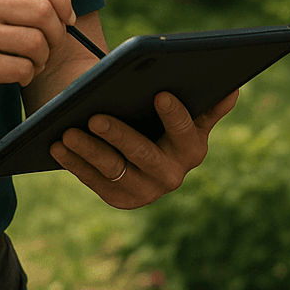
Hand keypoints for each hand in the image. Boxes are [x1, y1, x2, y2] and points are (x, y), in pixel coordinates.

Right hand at [0, 0, 75, 111]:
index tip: (67, 18)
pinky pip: (23, 68)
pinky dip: (28, 74)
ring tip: (32, 62)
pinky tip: (17, 74)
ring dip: (43, 57)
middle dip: (58, 32)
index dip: (63, 0)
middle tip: (52, 45)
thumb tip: (65, 6)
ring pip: (36, 41)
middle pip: (43, 10)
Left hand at [50, 89, 239, 207]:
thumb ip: (208, 105)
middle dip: (118, 134)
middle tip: (94, 115)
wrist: (149, 153)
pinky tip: (57, 145)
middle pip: (142, 154)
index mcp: (193, 149)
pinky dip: (75, 163)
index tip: (159, 93)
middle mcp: (172, 175)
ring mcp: (146, 192)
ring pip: (113, 169)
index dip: (174, 115)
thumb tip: (232, 89)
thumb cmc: (168, 122)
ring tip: (66, 130)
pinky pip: (95, 182)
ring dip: (88, 150)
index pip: (185, 131)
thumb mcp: (191, 114)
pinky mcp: (122, 200)